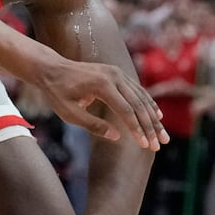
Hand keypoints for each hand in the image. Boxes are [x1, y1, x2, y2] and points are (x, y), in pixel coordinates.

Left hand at [31, 56, 167, 149]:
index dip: (136, 129)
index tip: (145, 145)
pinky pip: (137, 90)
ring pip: (141, 97)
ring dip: (153, 118)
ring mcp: (117, 72)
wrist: (52, 69)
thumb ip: (92, 125)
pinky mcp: (118, 73)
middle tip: (159, 145)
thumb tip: (117, 137)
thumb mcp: (69, 113)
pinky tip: (157, 116)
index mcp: (102, 85)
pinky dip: (148, 104)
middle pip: (138, 105)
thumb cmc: (57, 93)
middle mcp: (114, 76)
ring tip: (162, 136)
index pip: (126, 111)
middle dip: (150, 127)